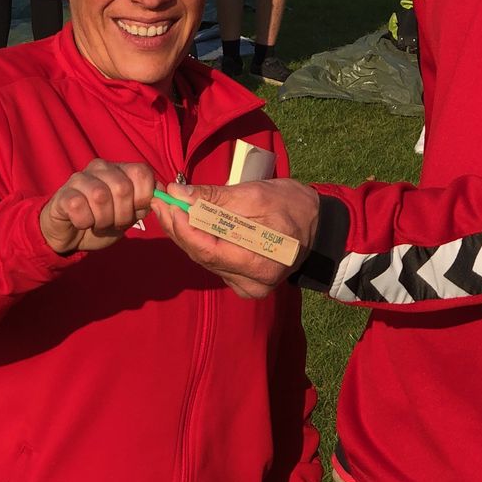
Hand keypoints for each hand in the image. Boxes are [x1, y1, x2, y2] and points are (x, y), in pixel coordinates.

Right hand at [38, 159, 156, 253]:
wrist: (70, 234)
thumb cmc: (103, 221)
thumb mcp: (129, 214)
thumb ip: (144, 203)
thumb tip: (162, 193)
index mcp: (121, 169)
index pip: (142, 172)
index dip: (144, 197)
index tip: (136, 211)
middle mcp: (101, 168)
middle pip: (123, 187)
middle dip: (123, 214)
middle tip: (115, 223)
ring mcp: (80, 178)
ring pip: (101, 197)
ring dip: (103, 220)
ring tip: (98, 223)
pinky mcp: (63, 194)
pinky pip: (79, 207)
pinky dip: (84, 222)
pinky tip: (82, 223)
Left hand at [156, 179, 319, 297]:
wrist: (320, 226)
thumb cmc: (293, 205)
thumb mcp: (256, 194)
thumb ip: (216, 198)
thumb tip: (179, 193)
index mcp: (260, 263)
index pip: (208, 249)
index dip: (182, 226)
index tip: (166, 201)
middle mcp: (252, 284)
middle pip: (202, 256)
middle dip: (178, 227)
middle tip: (161, 200)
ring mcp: (248, 287)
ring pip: (204, 260)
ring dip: (185, 233)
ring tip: (171, 207)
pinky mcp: (244, 283)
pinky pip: (213, 262)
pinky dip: (200, 241)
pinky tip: (190, 222)